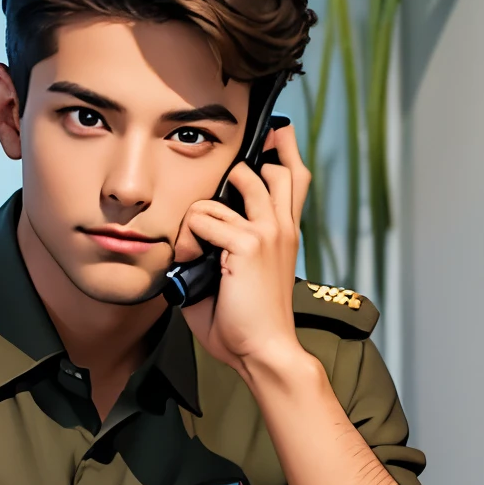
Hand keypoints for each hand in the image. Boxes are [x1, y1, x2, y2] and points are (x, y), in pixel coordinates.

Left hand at [178, 122, 311, 375]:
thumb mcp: (239, 275)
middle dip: (246, 162)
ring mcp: (268, 231)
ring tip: (197, 246)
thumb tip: (192, 234)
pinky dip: (189, 239)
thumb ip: (224, 246)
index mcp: (285, 233)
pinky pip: (205, 219)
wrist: (262, 352)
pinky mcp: (248, 244)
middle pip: (277, 164)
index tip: (275, 132)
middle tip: (220, 191)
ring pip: (237, 180)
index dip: (284, 148)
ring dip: (205, 212)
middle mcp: (282, 226)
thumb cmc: (245, 323)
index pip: (294, 174)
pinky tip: (191, 263)